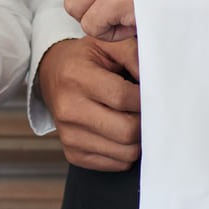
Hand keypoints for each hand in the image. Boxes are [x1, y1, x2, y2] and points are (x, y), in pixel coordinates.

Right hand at [35, 37, 140, 171]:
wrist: (51, 75)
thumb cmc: (83, 60)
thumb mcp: (106, 45)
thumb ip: (134, 55)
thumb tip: (156, 82)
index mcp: (75, 76)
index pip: (124, 98)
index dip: (146, 98)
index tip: (150, 93)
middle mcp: (68, 108)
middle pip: (127, 131)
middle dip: (145, 122)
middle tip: (145, 109)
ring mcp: (68, 135)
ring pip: (126, 152)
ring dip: (138, 139)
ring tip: (132, 119)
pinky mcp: (73, 154)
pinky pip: (117, 164)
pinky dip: (126, 150)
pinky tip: (119, 131)